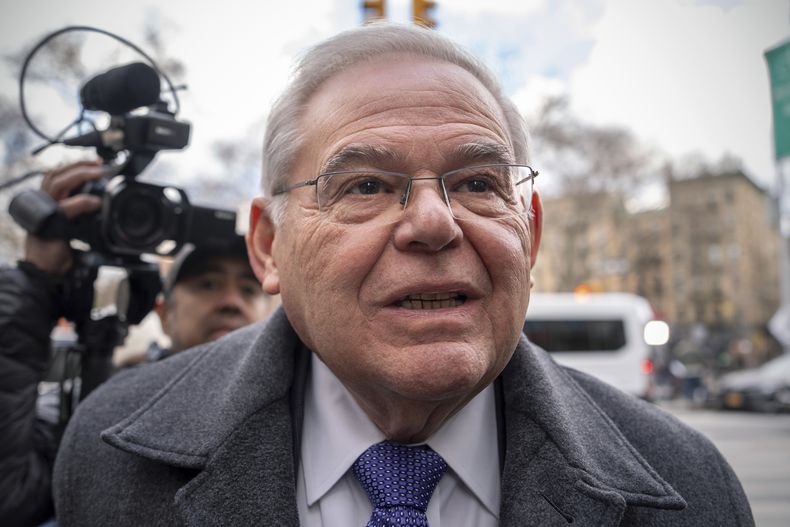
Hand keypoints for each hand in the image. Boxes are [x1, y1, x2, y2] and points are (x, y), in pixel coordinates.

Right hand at [24, 160, 103, 275]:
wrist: (46, 269)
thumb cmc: (58, 249)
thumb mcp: (73, 227)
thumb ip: (82, 214)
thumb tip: (102, 204)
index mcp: (48, 202)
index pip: (57, 176)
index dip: (74, 167)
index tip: (95, 163)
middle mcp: (44, 203)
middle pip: (56, 174)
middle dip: (78, 165)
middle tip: (98, 163)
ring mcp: (45, 212)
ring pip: (57, 183)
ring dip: (78, 175)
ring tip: (97, 173)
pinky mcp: (51, 224)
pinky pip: (67, 207)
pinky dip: (82, 202)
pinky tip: (96, 201)